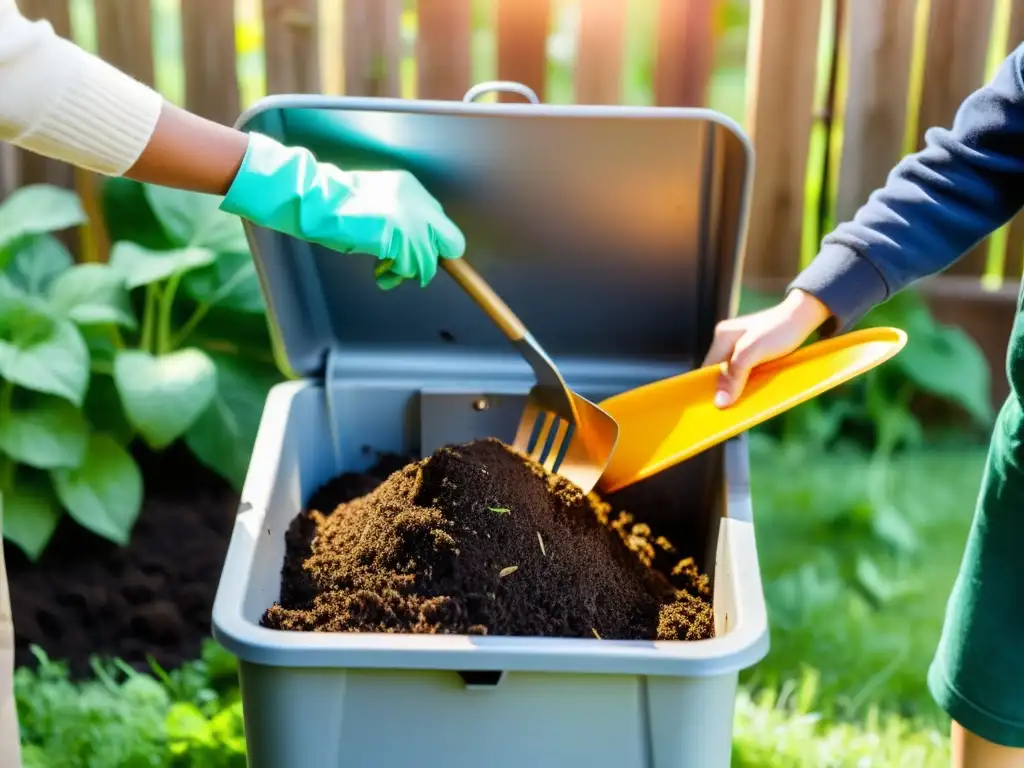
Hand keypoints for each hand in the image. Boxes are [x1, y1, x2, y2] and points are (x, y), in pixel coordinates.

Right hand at [220, 133, 465, 289]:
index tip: (421, 254)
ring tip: (384, 270)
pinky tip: (379, 270)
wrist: (319, 202)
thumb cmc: (338, 206)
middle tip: (412, 267)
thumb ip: (399, 219)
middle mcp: (418, 202)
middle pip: (451, 242)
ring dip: (407, 271)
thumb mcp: (377, 202)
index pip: (440, 220)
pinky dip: (395, 274)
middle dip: (434, 259)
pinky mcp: (400, 237)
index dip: (432, 243)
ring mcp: (411, 221)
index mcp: (411, 187)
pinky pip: (410, 267)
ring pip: (427, 261)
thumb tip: (415, 247)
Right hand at [701, 289, 830, 407]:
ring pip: (733, 373)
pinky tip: (754, 390)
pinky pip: (745, 371)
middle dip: (725, 390)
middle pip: (719, 372)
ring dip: (738, 387)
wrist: (804, 317)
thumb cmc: (780, 330)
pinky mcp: (753, 352)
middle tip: (731, 408)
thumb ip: (734, 375)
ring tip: (743, 402)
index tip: (715, 407)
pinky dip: (748, 382)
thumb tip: (719, 402)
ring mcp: (740, 346)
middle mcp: (727, 341)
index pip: (706, 369)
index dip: (709, 388)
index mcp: (722, 337)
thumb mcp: (753, 352)